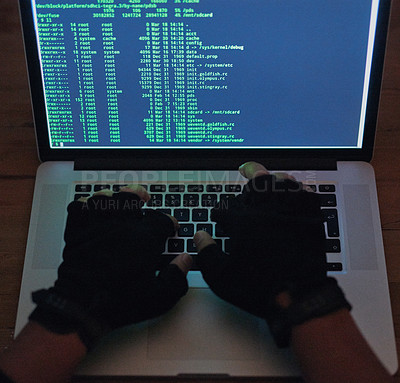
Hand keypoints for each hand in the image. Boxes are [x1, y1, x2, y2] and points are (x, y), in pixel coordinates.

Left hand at [30, 186, 191, 347]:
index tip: (171, 227)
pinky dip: (85, 204)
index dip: (170, 222)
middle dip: (141, 196)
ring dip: (115, 196)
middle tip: (145, 199)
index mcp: (143, 238)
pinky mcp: (77, 230)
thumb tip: (186, 260)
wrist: (81, 304)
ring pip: (107, 197)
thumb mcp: (158, 297)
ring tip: (120, 196)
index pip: (162, 221)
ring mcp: (97, 225)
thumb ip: (177, 277)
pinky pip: (79, 207)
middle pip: (133, 199)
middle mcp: (121, 225)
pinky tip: (90, 207)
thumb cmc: (119, 301)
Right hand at [195, 162, 348, 345]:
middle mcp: (265, 209)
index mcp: (242, 221)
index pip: (226, 208)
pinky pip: (303, 191)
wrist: (298, 296)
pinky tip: (292, 187)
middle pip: (254, 182)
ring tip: (267, 172)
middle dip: (247, 176)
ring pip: (279, 179)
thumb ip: (206, 253)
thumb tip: (199, 235)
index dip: (220, 212)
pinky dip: (296, 187)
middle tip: (244, 170)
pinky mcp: (310, 215)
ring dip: (271, 175)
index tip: (220, 217)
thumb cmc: (259, 286)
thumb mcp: (222, 276)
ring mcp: (289, 209)